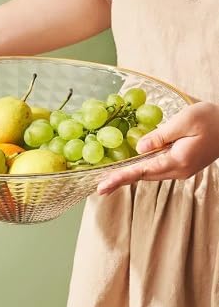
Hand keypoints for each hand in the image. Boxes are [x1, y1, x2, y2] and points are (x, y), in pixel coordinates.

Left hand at [97, 102, 218, 194]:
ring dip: (129, 177)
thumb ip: (160, 136)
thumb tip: (139, 149)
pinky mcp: (181, 165)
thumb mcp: (184, 121)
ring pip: (149, 174)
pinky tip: (129, 171)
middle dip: (120, 181)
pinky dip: (140, 171)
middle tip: (100, 188)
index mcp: (177, 161)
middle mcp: (178, 170)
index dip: (120, 178)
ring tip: (109, 182)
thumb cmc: (210, 119)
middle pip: (143, 176)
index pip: (142, 171)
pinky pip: (156, 169)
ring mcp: (180, 170)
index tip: (103, 187)